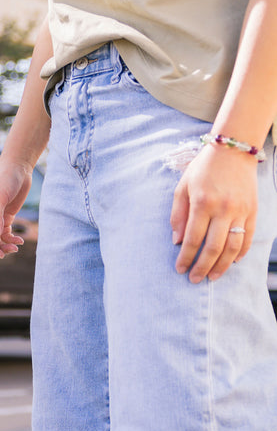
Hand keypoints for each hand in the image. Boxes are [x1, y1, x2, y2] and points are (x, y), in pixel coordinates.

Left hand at [170, 144, 258, 281]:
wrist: (233, 151)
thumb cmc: (202, 169)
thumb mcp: (182, 188)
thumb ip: (178, 216)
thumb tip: (177, 242)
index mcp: (203, 203)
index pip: (193, 239)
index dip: (186, 257)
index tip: (179, 269)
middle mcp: (224, 209)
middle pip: (214, 247)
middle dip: (202, 267)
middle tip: (194, 279)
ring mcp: (241, 211)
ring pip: (233, 246)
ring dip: (222, 265)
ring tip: (213, 277)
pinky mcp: (253, 211)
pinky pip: (249, 237)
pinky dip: (241, 252)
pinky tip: (232, 262)